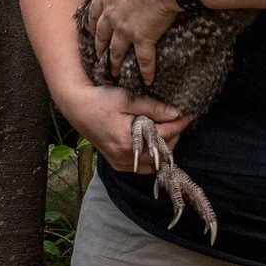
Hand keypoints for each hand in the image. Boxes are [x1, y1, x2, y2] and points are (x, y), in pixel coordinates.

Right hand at [54, 81, 185, 172]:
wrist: (77, 107)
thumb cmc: (100, 100)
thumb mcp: (127, 99)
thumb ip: (153, 107)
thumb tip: (176, 113)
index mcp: (129, 142)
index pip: (165, 134)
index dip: (180, 123)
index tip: (189, 114)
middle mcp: (126, 158)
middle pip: (162, 151)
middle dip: (172, 135)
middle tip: (175, 118)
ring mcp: (121, 163)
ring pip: (154, 162)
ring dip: (162, 147)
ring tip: (164, 129)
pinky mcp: (117, 164)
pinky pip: (143, 166)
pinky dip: (151, 156)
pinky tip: (152, 142)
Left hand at [87, 0, 179, 84]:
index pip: (94, 13)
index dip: (92, 23)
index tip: (90, 31)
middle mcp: (112, 16)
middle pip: (102, 35)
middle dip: (99, 46)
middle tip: (99, 56)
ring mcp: (126, 30)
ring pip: (117, 51)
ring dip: (115, 63)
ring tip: (114, 72)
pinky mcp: (144, 39)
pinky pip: (144, 59)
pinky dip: (146, 71)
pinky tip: (147, 80)